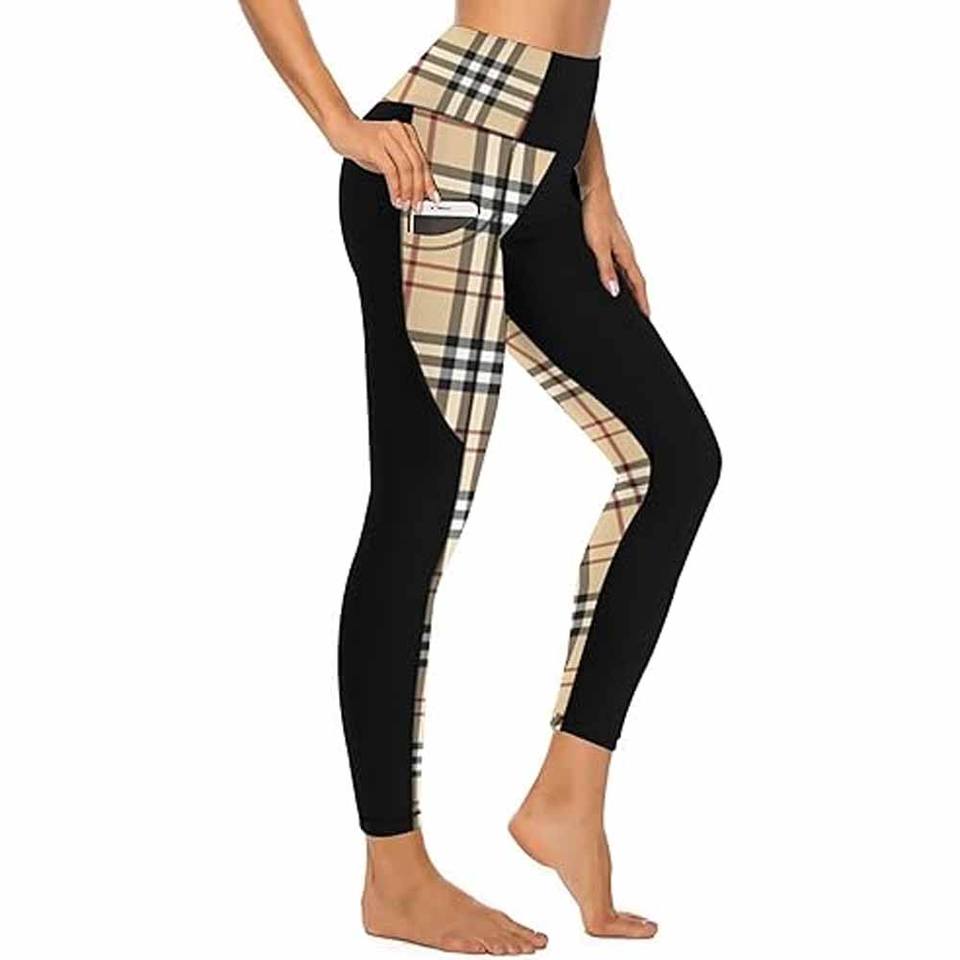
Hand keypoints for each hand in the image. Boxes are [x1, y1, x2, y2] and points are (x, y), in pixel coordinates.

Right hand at [329, 114, 439, 209]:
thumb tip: (414, 190)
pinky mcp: (375, 145)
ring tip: (405, 204)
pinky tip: (395, 198)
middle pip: (417, 165)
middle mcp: (400, 132)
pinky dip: (395, 188)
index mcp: (407, 132)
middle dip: (419, 190)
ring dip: (407, 191)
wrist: (341, 129)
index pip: (423, 160)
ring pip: (406, 169)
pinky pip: (391, 171)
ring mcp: (388, 137)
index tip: (433, 197)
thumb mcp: (388, 154)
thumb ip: (402, 169)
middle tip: (418, 205)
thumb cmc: (363, 143)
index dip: (429, 182)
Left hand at [581, 180, 649, 316]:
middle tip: (643, 312)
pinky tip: (615, 277)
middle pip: (635, 280)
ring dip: (631, 287)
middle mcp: (625, 251)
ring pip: (628, 272)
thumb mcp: (598, 246)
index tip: (647, 316)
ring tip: (631, 300)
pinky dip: (620, 275)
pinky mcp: (611, 241)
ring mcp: (619, 246)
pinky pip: (619, 264)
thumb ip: (605, 269)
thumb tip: (614, 291)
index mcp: (626, 254)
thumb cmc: (597, 214)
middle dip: (639, 297)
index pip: (638, 283)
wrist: (593, 192)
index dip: (642, 301)